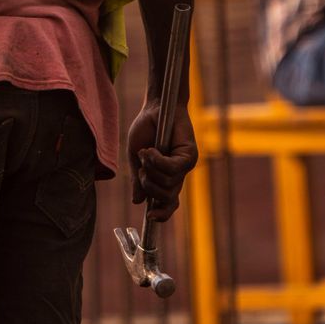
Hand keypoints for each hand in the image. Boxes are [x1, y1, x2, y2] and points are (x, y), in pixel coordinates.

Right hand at [126, 99, 196, 218]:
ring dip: (151, 170)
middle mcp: (178, 174)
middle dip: (149, 186)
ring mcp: (185, 165)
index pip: (170, 204)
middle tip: (141, 168)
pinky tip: (150, 150)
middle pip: (166, 197)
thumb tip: (138, 202)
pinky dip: (157, 160)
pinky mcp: (189, 154)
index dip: (163, 214)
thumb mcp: (135, 158)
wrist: (155, 106)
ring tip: (145, 152)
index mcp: (166, 178)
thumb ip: (138, 180)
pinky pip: (172, 168)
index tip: (150, 217)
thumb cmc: (146, 130)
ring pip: (168, 183)